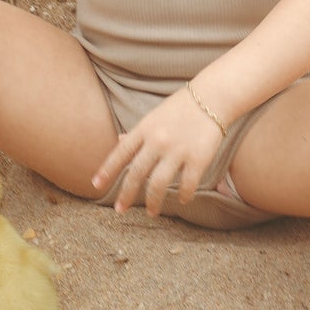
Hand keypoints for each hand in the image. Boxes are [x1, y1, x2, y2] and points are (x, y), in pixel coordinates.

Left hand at [90, 86, 229, 215]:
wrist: (213, 97)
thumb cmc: (182, 107)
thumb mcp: (154, 115)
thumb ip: (138, 132)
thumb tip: (119, 141)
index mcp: (145, 129)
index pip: (120, 153)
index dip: (107, 170)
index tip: (96, 186)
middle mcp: (158, 141)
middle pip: (137, 173)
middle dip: (126, 195)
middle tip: (120, 210)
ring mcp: (178, 150)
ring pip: (159, 184)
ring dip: (153, 202)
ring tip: (151, 212)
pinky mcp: (198, 158)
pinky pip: (187, 184)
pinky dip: (184, 195)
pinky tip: (184, 199)